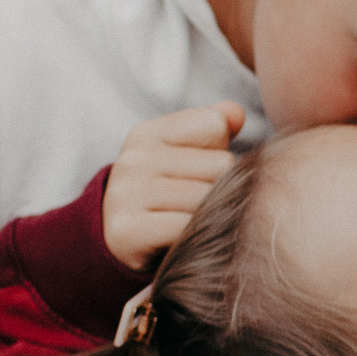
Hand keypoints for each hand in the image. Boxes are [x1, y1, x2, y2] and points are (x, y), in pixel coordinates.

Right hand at [100, 102, 244, 271]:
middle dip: (222, 186)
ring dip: (213, 214)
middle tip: (201, 202)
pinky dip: (197, 236)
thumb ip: (212, 128)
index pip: (215, 124)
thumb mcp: (182, 153)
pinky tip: (186, 238)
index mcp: (147, 134)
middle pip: (220, 164)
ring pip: (207, 197)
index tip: (203, 170)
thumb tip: (237, 114)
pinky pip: (189, 226)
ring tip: (196, 220)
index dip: (221, 150)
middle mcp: (134, 159)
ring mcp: (129, 193)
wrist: (119, 241)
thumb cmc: (164, 192)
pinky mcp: (130, 230)